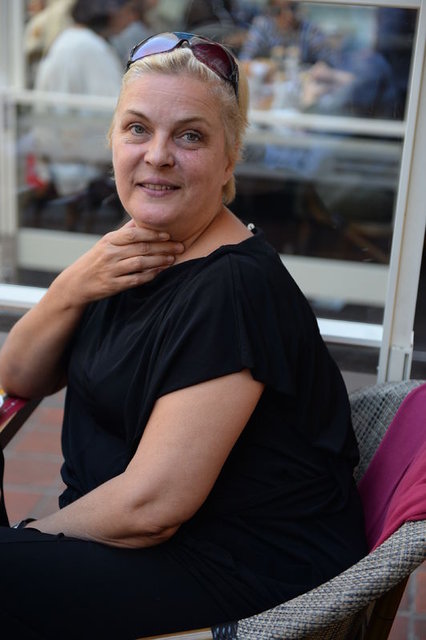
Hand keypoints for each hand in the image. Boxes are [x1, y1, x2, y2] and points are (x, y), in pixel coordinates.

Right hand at [56, 220, 183, 305]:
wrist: (77, 283)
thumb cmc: (96, 259)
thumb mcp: (106, 243)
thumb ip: (125, 232)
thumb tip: (141, 219)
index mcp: (110, 240)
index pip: (134, 234)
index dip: (153, 234)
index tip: (168, 235)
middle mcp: (110, 254)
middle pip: (141, 248)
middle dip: (163, 247)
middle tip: (180, 247)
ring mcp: (111, 270)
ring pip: (140, 263)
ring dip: (159, 261)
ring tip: (173, 259)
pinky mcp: (113, 285)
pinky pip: (135, 279)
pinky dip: (150, 275)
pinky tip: (160, 272)